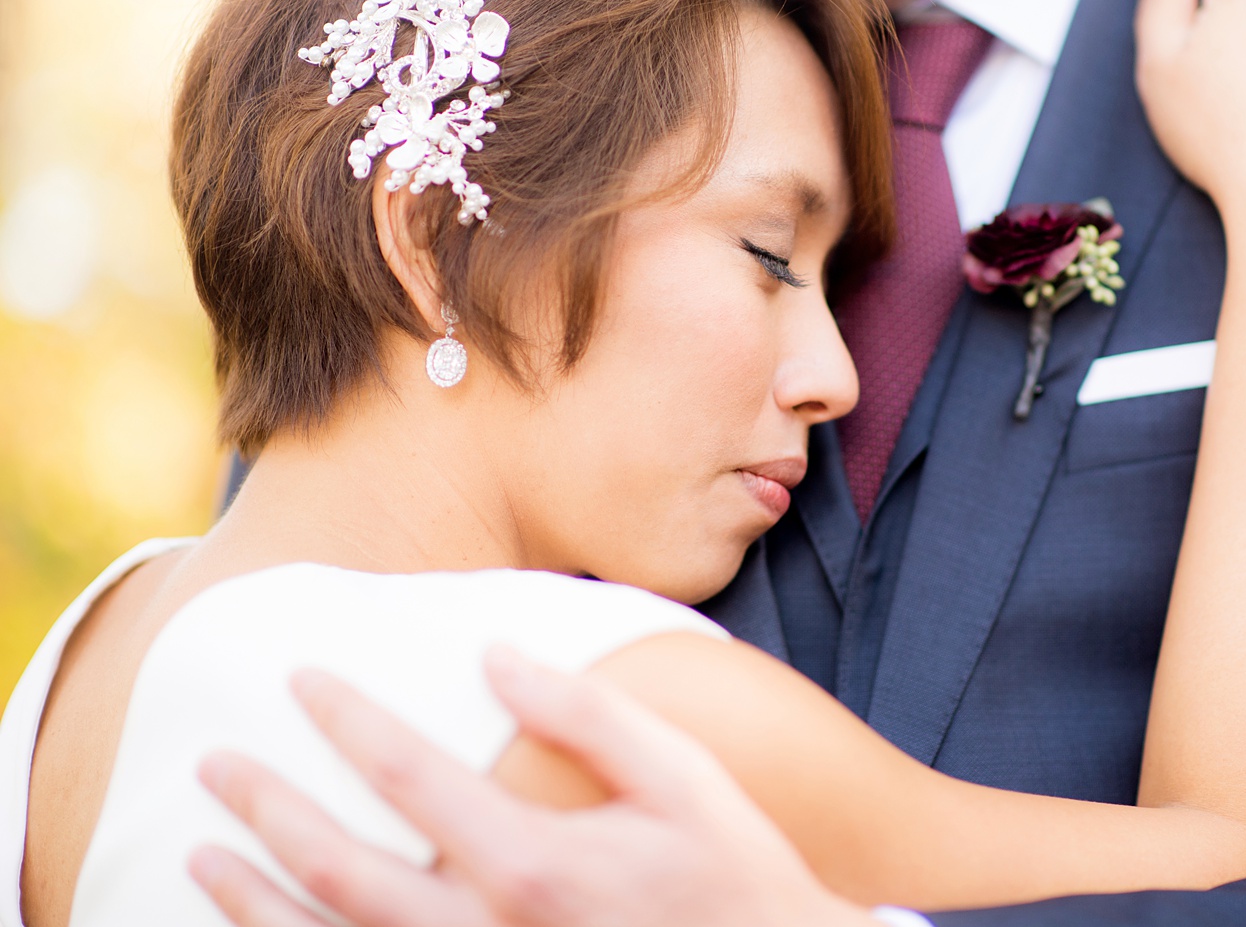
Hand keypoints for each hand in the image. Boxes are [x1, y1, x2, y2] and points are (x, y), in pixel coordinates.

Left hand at [189, 648, 874, 926]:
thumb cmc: (732, 873)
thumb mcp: (680, 778)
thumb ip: (585, 713)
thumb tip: (498, 654)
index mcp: (534, 863)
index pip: (407, 776)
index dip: (345, 719)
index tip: (301, 674)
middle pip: (337, 871)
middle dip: (265, 810)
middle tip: (212, 765)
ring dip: (253, 902)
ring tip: (201, 854)